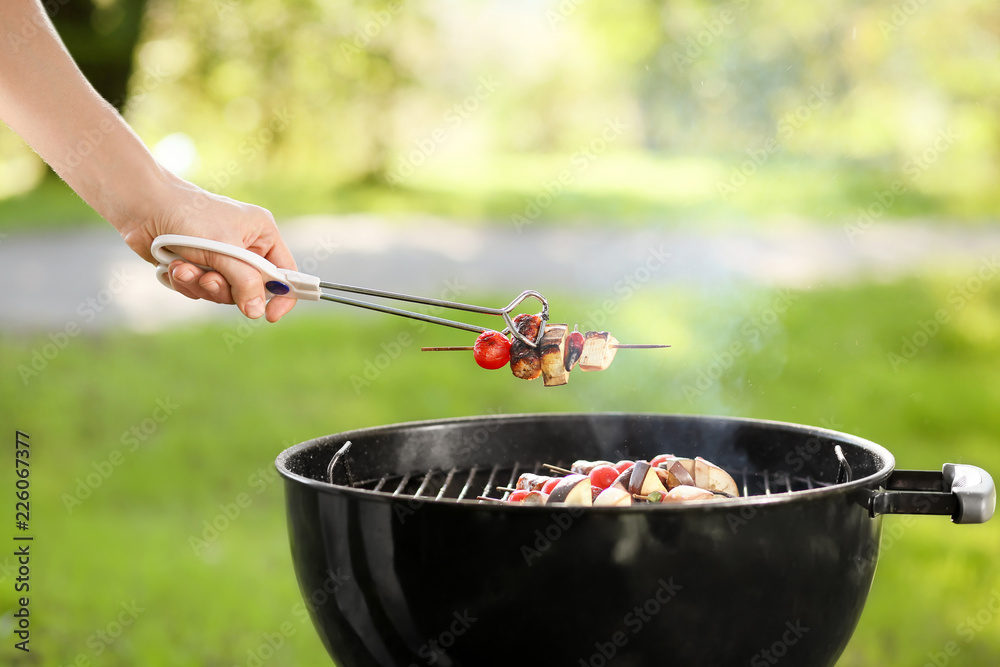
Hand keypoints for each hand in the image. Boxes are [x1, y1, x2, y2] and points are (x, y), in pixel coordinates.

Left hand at [117, 171, 296, 322]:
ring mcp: (221, 258)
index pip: (285, 273)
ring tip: (183, 267)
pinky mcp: (198, 266)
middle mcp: (245, 247)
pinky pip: (200, 290)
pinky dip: (186, 282)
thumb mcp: (224, 250)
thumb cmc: (189, 216)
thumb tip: (257, 312)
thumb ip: (245, 282)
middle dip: (225, 288)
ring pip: (223, 292)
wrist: (142, 205)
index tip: (269, 315)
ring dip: (200, 284)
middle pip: (251, 289)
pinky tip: (173, 265)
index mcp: (262, 234)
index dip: (282, 296)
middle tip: (209, 279)